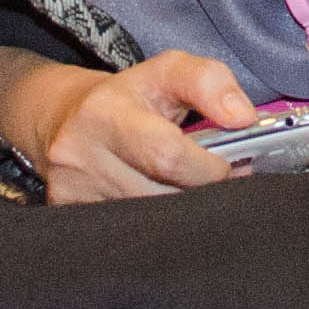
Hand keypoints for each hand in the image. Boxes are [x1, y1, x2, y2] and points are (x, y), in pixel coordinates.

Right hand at [0, 51, 259, 201]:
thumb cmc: (130, 96)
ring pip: (150, 226)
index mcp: (104, 113)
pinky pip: (130, 238)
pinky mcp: (67, 214)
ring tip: (189, 189)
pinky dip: (157, 227)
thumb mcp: (170, 70)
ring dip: (182, 215)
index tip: (227, 164)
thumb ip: (212, 82)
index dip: (208, 168)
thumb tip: (243, 119)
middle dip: (200, 194)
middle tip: (215, 182)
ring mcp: (70, 192)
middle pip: (160, 197)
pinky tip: (161, 205)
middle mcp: (78, 155)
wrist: (65, 118)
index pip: (167, 156)